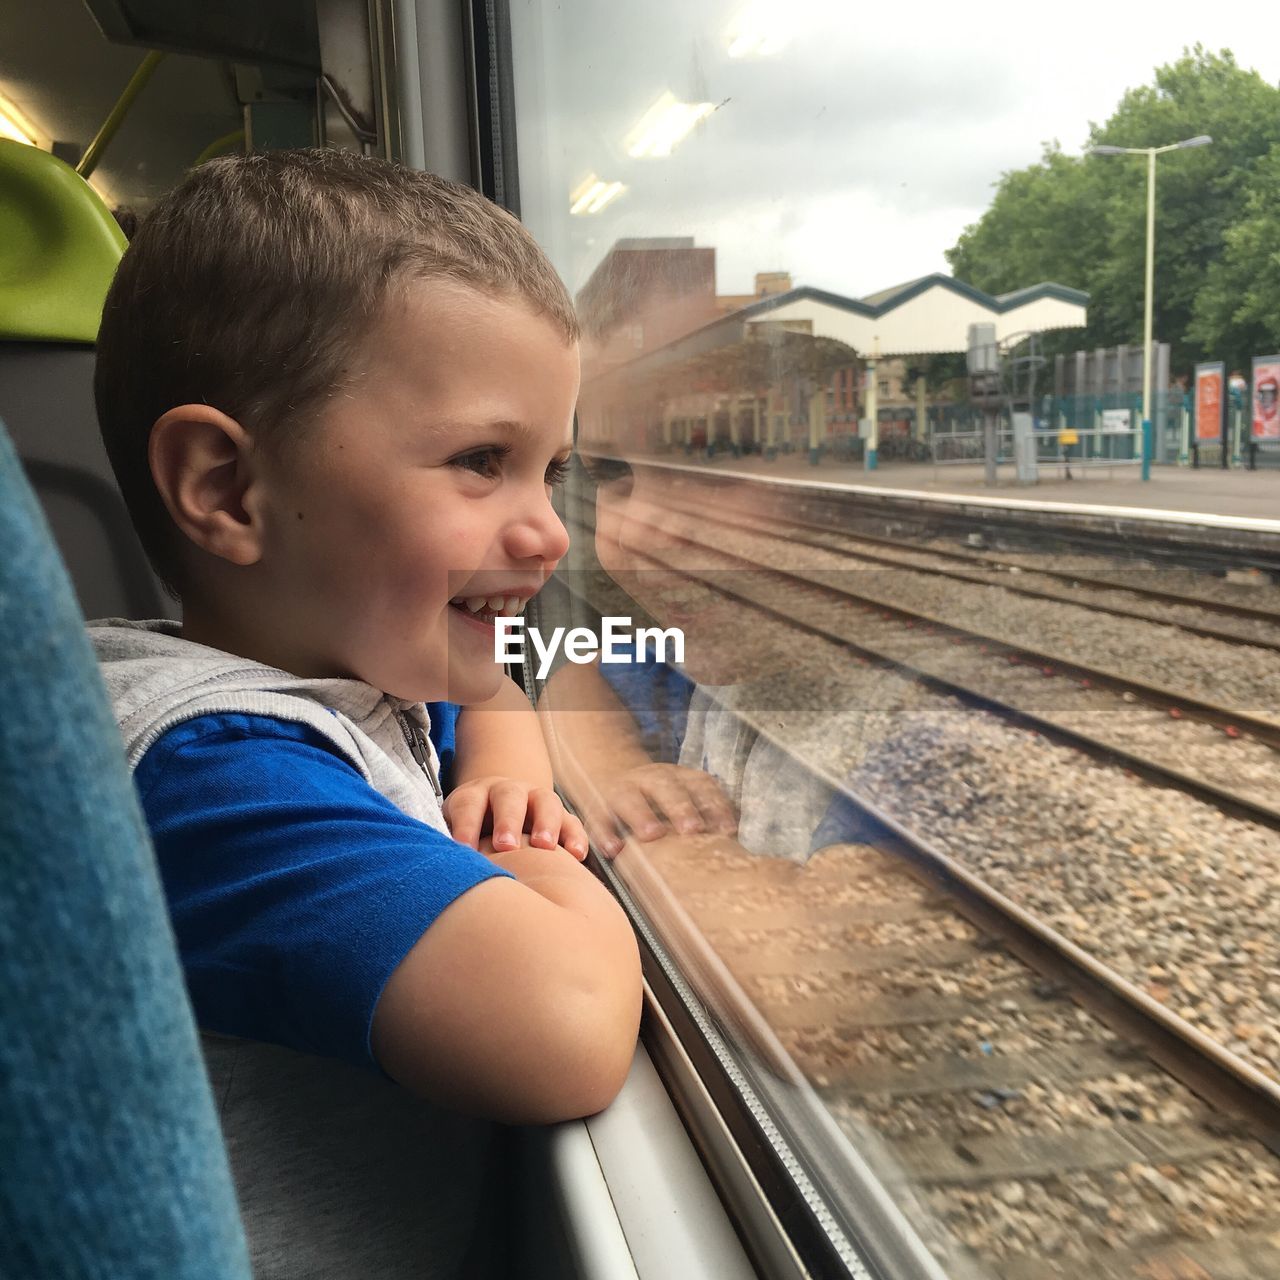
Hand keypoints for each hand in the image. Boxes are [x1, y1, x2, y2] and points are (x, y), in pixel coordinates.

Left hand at [444, 776, 588, 860]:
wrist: (498, 811)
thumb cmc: (471, 833)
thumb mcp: (455, 832)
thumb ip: (449, 847)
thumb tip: (437, 873)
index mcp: (475, 796)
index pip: (468, 805)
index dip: (465, 825)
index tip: (462, 848)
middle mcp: (507, 791)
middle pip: (509, 798)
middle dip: (508, 821)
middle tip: (506, 846)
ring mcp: (535, 800)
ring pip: (545, 802)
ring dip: (545, 823)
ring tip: (544, 847)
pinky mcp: (559, 816)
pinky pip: (571, 821)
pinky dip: (575, 836)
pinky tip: (576, 856)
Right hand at [582, 762, 736, 856]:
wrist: (610, 776)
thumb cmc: (659, 802)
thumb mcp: (684, 797)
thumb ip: (706, 816)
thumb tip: (737, 843)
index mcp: (679, 777)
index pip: (701, 786)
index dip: (715, 806)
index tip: (727, 831)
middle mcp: (651, 779)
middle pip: (667, 788)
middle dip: (680, 807)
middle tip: (693, 829)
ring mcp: (623, 790)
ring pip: (630, 798)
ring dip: (642, 815)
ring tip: (652, 834)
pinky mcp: (597, 807)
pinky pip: (599, 819)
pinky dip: (604, 834)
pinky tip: (613, 850)